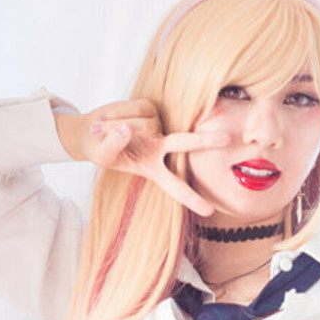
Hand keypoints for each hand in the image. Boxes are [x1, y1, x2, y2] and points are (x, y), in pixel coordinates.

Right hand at [55, 99, 227, 216]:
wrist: (92, 131)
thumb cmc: (99, 149)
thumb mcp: (102, 155)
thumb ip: (113, 146)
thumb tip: (125, 130)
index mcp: (152, 169)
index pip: (174, 186)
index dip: (190, 199)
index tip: (209, 212)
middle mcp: (160, 147)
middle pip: (183, 143)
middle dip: (204, 142)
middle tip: (227, 140)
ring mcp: (156, 125)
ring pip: (140, 123)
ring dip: (117, 124)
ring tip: (102, 128)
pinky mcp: (150, 107)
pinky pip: (136, 108)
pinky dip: (119, 112)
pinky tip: (111, 117)